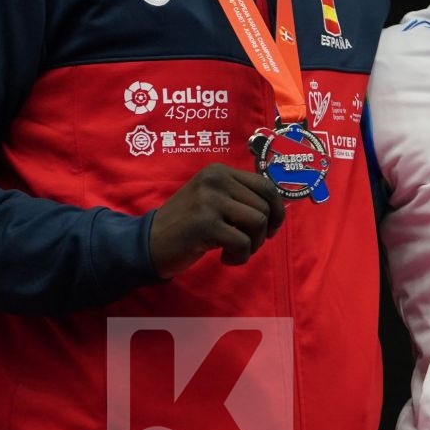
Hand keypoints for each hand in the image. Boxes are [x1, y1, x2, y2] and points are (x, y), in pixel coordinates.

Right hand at [148, 163, 286, 276]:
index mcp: (219, 171)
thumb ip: (241, 197)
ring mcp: (210, 201)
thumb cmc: (186, 224)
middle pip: (264, 206)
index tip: (270, 228)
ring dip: (252, 245)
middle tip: (247, 244)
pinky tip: (224, 258)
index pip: (266, 185)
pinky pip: (243, 243)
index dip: (277, 209)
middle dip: (262, 232)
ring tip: (234, 251)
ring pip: (257, 223)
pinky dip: (240, 257)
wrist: (147, 243)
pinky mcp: (205, 224)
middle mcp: (215, 180)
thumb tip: (282, 205)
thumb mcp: (213, 200)